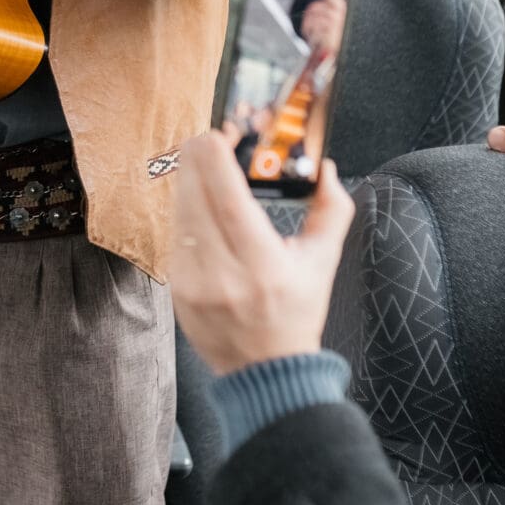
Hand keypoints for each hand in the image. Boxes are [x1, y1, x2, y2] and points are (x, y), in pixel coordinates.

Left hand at [171, 128, 354, 375]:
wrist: (265, 371)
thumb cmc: (295, 314)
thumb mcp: (321, 263)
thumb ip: (330, 210)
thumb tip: (324, 168)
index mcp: (262, 265)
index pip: (228, 199)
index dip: (216, 160)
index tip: (217, 133)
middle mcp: (222, 274)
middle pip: (195, 198)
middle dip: (198, 158)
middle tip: (211, 138)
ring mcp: (192, 283)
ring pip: (179, 212)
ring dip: (189, 181)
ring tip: (206, 163)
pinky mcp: (175, 289)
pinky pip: (175, 235)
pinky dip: (185, 210)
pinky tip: (199, 200)